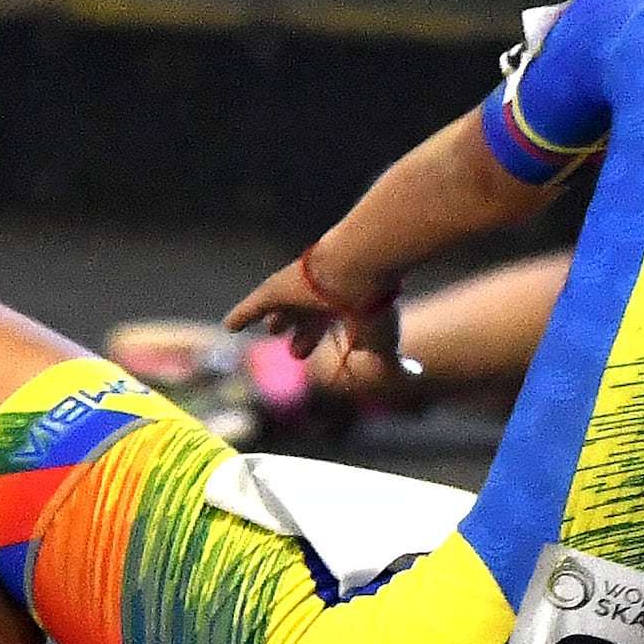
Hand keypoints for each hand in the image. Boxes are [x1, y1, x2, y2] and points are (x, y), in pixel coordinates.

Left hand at [221, 257, 412, 401]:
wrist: (356, 270)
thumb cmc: (372, 308)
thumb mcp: (384, 343)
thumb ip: (395, 363)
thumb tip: (414, 373)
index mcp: (346, 311)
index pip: (335, 328)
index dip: (331, 341)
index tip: (328, 352)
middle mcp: (322, 300)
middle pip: (310, 320)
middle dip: (304, 334)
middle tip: (296, 350)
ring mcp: (296, 295)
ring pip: (285, 312)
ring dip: (279, 322)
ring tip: (273, 330)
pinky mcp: (271, 292)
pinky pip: (252, 307)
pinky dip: (241, 317)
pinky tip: (230, 327)